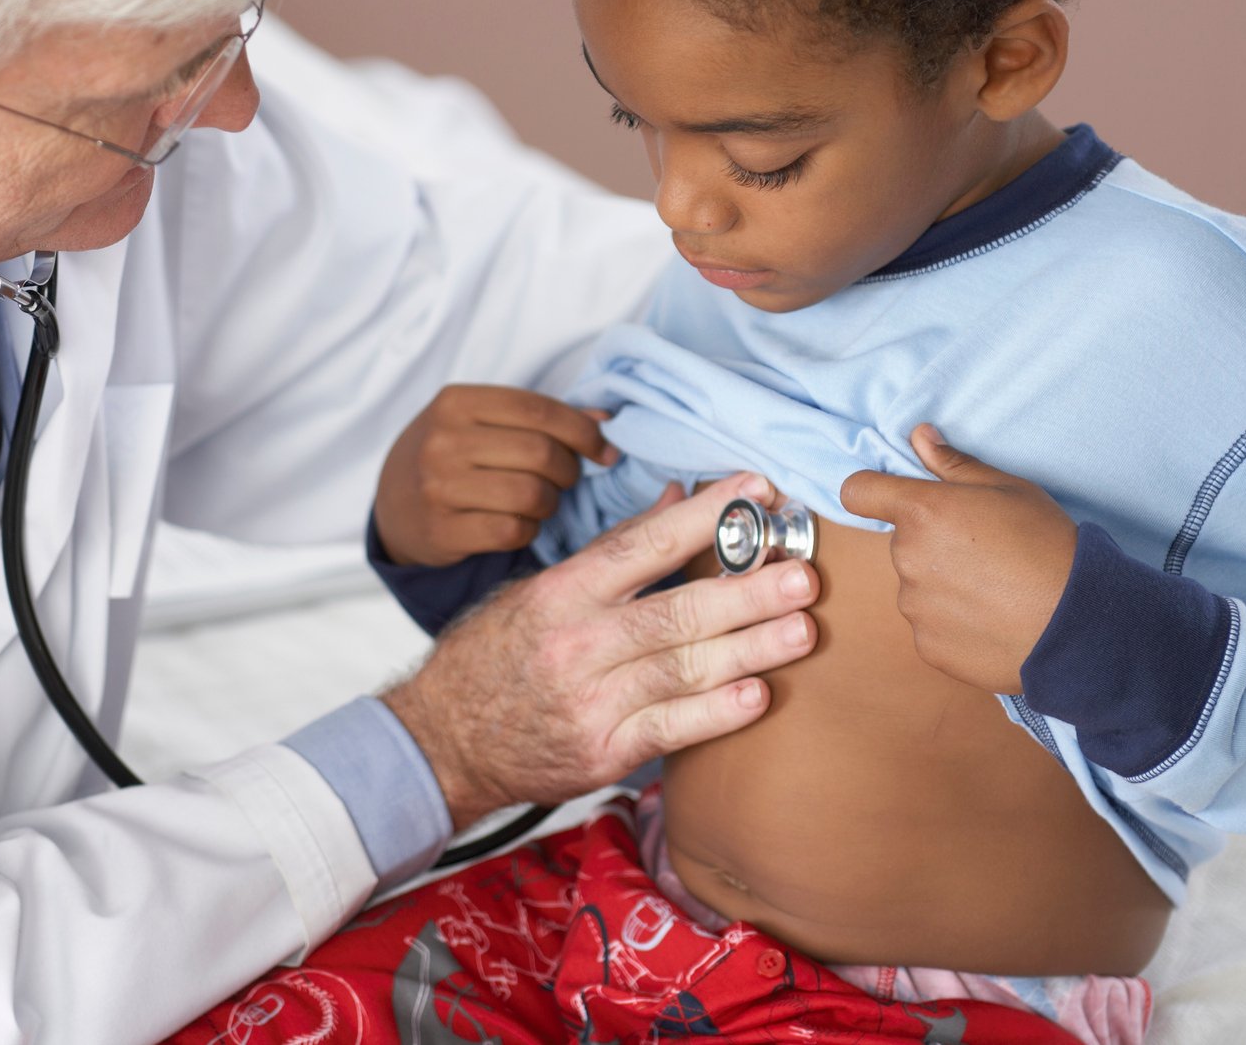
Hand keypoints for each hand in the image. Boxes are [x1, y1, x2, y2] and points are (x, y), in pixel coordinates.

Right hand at [374, 385, 617, 566]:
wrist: (394, 503)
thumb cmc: (452, 454)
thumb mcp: (481, 420)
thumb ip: (540, 417)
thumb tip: (607, 421)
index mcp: (455, 402)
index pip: (539, 410)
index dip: (583, 431)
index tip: (604, 450)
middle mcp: (442, 441)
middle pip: (541, 453)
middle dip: (569, 470)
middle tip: (566, 478)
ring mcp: (438, 487)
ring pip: (531, 495)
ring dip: (550, 503)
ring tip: (540, 500)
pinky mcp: (442, 531)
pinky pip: (512, 532)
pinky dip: (528, 530)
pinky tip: (519, 523)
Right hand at [383, 474, 819, 830]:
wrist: (444, 740)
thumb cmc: (496, 654)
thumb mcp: (538, 590)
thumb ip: (613, 550)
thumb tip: (679, 499)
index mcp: (559, 593)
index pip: (641, 545)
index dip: (703, 517)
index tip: (756, 491)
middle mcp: (574, 645)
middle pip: (674, 611)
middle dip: (745, 592)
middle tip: (801, 575)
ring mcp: (588, 703)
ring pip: (681, 670)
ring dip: (749, 649)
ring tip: (802, 630)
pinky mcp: (600, 754)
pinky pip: (669, 730)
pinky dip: (716, 714)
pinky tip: (758, 695)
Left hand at [839, 424, 1076, 694]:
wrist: (1077, 623)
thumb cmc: (1048, 546)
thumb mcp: (1010, 489)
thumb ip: (955, 464)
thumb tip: (919, 435)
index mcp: (922, 512)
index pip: (858, 491)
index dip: (871, 491)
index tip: (887, 497)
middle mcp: (907, 558)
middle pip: (903, 543)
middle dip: (933, 544)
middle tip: (984, 553)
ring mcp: (914, 606)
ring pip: (917, 587)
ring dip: (943, 586)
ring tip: (996, 592)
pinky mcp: (927, 646)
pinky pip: (931, 626)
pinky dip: (954, 624)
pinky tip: (993, 621)